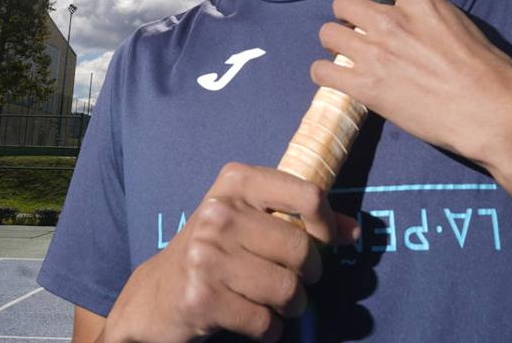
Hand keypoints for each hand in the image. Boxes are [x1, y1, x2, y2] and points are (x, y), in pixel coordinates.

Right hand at [103, 162, 357, 342]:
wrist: (157, 294)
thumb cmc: (216, 251)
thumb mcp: (253, 220)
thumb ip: (302, 219)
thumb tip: (355, 232)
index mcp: (236, 182)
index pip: (308, 194)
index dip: (329, 223)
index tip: (328, 241)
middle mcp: (219, 212)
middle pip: (302, 249)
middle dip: (309, 276)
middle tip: (296, 282)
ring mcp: (206, 255)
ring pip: (287, 289)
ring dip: (291, 306)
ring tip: (275, 303)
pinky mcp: (201, 297)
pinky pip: (265, 322)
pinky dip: (270, 330)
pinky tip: (255, 321)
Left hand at [311, 0, 511, 176]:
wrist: (490, 109)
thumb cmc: (489, 70)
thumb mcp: (461, 24)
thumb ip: (432, 16)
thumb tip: (419, 23)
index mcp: (421, 0)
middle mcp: (392, 20)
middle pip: (343, 4)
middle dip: (346, 16)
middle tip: (355, 31)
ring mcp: (375, 53)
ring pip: (327, 34)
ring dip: (334, 43)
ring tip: (344, 55)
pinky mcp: (366, 86)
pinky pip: (322, 72)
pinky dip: (325, 74)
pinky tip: (335, 79)